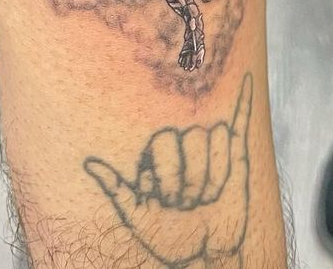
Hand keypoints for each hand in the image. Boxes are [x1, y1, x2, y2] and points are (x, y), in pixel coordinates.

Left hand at [84, 73, 252, 267]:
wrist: (203, 252)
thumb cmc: (167, 237)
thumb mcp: (137, 214)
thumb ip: (115, 187)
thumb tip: (86, 162)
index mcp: (158, 148)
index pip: (165, 139)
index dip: (170, 175)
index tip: (167, 202)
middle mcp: (183, 141)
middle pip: (193, 137)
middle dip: (193, 180)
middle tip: (189, 204)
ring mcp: (210, 144)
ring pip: (218, 137)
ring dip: (216, 177)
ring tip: (208, 197)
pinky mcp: (236, 153)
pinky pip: (242, 120)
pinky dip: (246, 100)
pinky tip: (247, 80)